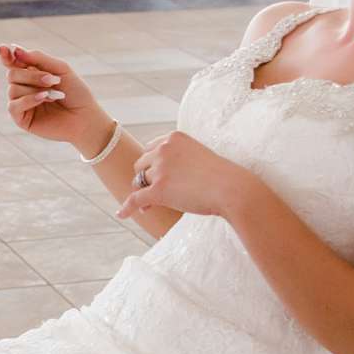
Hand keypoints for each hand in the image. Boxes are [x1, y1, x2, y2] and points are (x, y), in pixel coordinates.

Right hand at [1, 43, 107, 148]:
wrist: (85, 117)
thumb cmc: (75, 93)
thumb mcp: (60, 68)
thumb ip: (38, 58)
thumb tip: (14, 50)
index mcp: (31, 74)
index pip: (12, 62)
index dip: (6, 55)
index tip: (2, 48)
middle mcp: (23, 87)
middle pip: (12, 74)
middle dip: (32, 75)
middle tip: (53, 80)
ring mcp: (21, 103)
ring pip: (13, 89)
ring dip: (35, 88)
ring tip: (55, 94)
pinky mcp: (21, 119)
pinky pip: (14, 106)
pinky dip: (29, 99)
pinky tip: (44, 98)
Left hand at [118, 132, 250, 222]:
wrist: (232, 189)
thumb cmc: (222, 176)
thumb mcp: (198, 156)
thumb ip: (180, 158)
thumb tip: (161, 176)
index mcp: (173, 138)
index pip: (150, 149)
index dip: (151, 165)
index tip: (156, 176)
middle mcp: (164, 149)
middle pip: (141, 165)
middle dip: (145, 179)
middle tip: (153, 192)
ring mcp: (161, 169)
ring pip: (139, 183)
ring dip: (143, 193)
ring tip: (151, 205)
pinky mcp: (159, 190)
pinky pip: (135, 199)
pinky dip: (127, 208)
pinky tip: (121, 215)